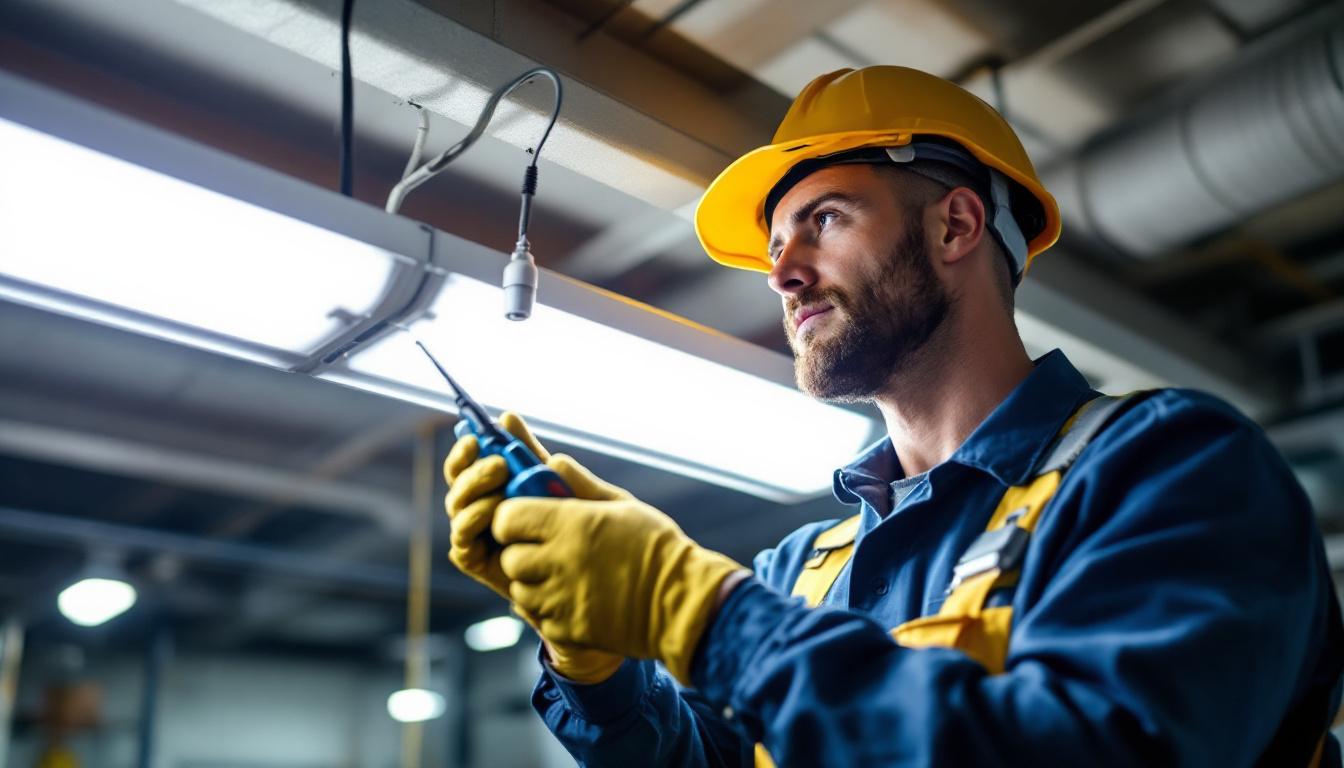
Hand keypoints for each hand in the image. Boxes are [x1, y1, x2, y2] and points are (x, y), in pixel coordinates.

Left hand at [494, 492, 747, 684]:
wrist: (681, 603)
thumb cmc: (657, 547)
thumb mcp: (623, 505)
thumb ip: (582, 484)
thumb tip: (554, 461)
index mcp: (571, 524)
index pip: (507, 518)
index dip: (512, 518)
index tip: (527, 519)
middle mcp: (559, 562)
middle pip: (509, 556)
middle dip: (521, 551)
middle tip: (545, 548)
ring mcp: (561, 599)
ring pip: (520, 588)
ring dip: (533, 581)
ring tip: (562, 574)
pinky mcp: (567, 629)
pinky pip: (538, 616)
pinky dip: (549, 608)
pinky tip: (575, 598)